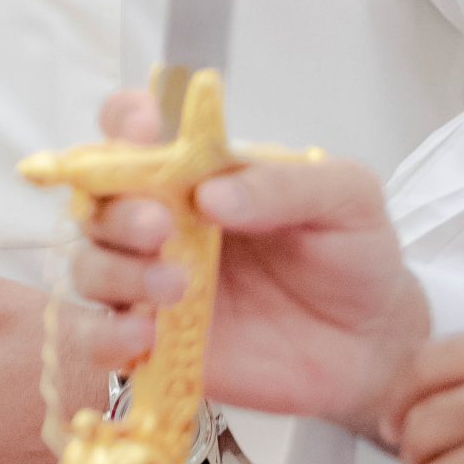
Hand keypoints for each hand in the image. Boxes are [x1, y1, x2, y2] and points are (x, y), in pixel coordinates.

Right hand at [68, 90, 429, 441]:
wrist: (374, 344)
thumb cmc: (354, 255)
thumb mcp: (345, 199)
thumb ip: (285, 185)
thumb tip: (213, 193)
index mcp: (198, 170)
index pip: (134, 127)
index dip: (125, 120)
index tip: (145, 130)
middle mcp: (163, 218)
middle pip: (96, 198)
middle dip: (117, 208)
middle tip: (161, 227)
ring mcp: (153, 280)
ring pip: (89, 264)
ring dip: (114, 270)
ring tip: (175, 287)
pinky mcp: (155, 342)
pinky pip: (100, 338)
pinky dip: (107, 335)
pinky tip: (145, 336)